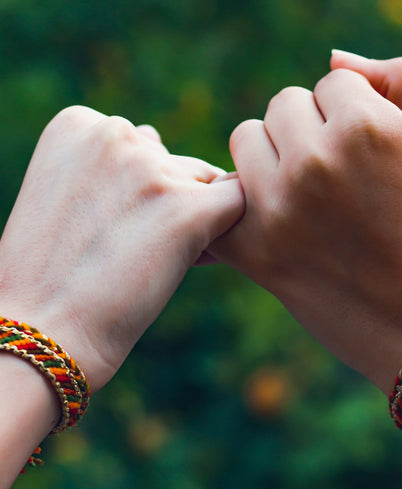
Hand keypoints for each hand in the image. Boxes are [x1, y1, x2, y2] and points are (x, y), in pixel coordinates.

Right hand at [0, 106, 243, 391]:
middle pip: (176, 163)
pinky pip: (236, 201)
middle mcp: (115, 132)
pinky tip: (196, 257)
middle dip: (174, 200)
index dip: (148, 188)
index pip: (144, 144)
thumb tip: (173, 159)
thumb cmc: (53, 273)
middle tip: (144, 249)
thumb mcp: (71, 196)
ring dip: (196, 217)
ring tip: (158, 261)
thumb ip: (117, 168)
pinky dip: (225, 229)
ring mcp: (152, 168)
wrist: (43, 330)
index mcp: (79, 123)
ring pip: (205, 183)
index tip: (125, 226)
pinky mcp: (188, 207)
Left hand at [210, 51, 401, 393]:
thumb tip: (337, 58)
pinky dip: (239, 203)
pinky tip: (269, 220)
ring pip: (246, 142)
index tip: (371, 153)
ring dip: (273, 157)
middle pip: (282, 107)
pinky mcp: (253, 253)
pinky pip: (221, 201)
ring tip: (309, 196)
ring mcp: (275, 210)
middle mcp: (312, 163)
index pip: (331, 83)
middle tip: (340, 176)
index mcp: (365, 129)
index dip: (354, 114)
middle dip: (309, 129)